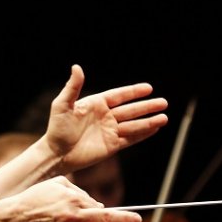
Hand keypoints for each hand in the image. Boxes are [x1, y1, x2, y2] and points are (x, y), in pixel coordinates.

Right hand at [7, 176, 141, 221]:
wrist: (14, 218)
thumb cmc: (36, 198)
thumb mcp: (57, 184)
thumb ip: (79, 192)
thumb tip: (98, 205)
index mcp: (73, 201)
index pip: (96, 205)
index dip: (102, 209)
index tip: (110, 214)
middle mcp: (72, 217)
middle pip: (102, 218)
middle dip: (122, 219)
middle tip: (139, 221)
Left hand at [44, 64, 168, 172]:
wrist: (56, 154)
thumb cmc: (57, 129)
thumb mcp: (62, 105)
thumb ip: (72, 87)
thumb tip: (76, 67)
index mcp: (96, 104)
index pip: (119, 96)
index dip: (134, 92)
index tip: (148, 88)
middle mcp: (105, 116)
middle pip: (131, 110)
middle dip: (147, 107)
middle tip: (163, 102)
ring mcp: (110, 131)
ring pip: (134, 125)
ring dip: (149, 121)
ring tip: (164, 117)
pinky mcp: (112, 146)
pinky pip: (130, 138)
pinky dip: (143, 134)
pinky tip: (154, 129)